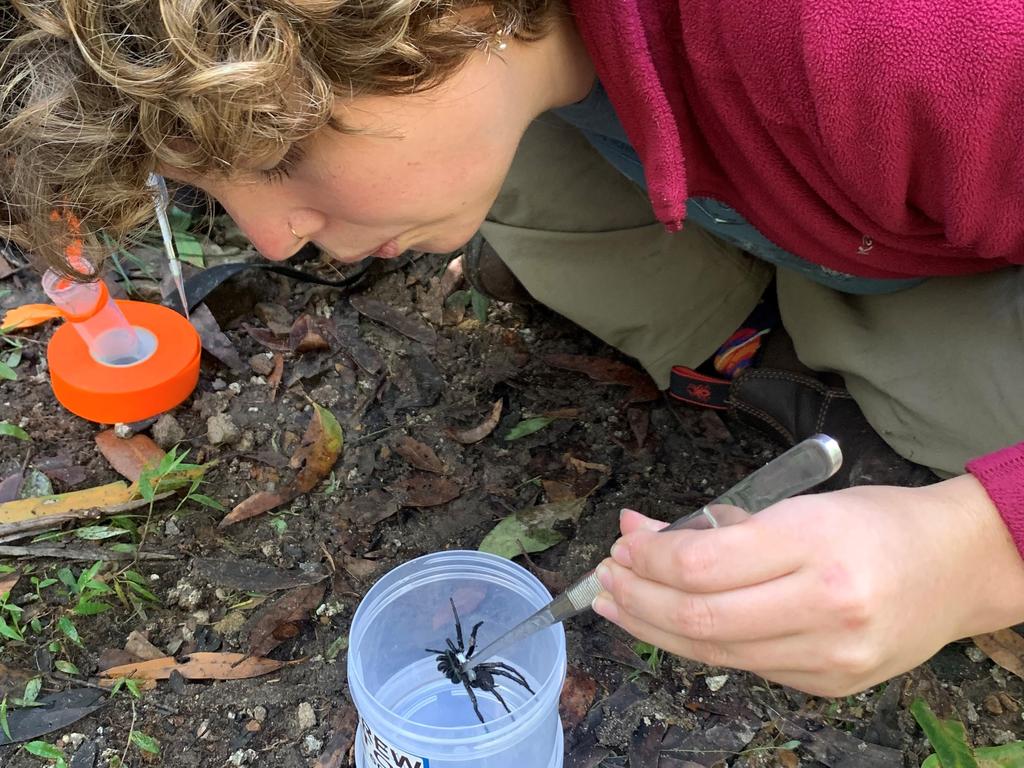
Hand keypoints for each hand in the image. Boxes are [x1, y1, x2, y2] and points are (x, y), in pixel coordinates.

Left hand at [593, 475, 1023, 695]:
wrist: (957, 568)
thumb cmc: (876, 522)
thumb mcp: (799, 503)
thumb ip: (720, 525)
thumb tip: (643, 533)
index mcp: (813, 545)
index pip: (701, 564)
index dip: (647, 558)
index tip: (622, 542)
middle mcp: (823, 607)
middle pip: (697, 615)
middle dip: (636, 598)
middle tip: (605, 578)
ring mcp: (828, 656)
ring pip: (713, 650)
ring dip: (653, 627)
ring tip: (619, 603)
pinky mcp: (829, 685)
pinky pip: (745, 665)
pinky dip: (699, 643)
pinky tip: (670, 624)